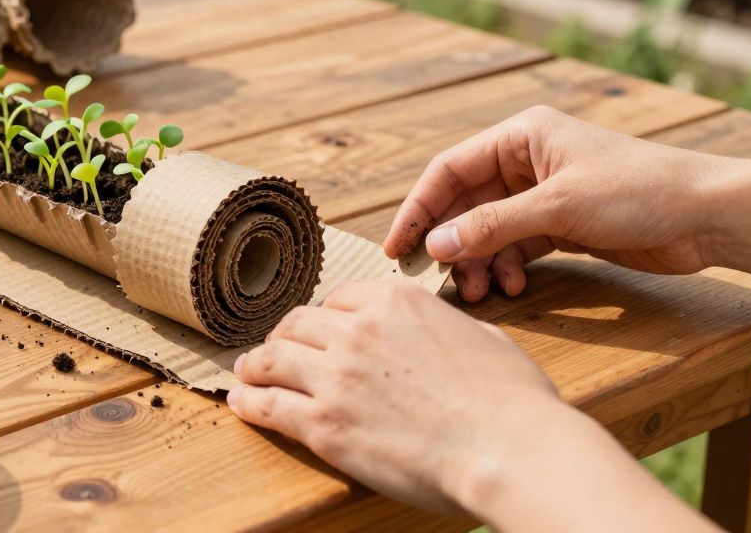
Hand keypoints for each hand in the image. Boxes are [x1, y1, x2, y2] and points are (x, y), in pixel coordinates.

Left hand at [228, 279, 558, 514]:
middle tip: (272, 350)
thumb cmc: (512, 401)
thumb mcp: (482, 337)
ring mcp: (336, 377)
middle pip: (298, 325)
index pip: (338, 300)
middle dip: (282, 337)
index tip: (317, 331)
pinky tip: (239, 404)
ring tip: (244, 373)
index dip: (324, 318)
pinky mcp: (324, 424)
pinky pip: (269, 406)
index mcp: (395, 302)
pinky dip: (248, 403)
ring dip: (254, 365)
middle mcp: (357, 331)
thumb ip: (445, 327)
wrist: (508, 449)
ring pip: (272, 358)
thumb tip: (442, 333)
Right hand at [383, 105, 727, 300]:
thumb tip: (437, 245)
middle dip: (452, 243)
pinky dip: (507, 267)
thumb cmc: (637, 192)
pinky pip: (515, 246)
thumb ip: (493, 227)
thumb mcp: (557, 207)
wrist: (707, 216)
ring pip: (488, 230)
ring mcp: (543, 194)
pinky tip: (511, 286)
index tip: (397, 247)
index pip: (449, 170)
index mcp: (520, 137)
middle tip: (439, 280)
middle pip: (466, 204)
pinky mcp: (562, 225)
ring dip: (479, 261)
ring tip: (479, 292)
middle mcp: (527, 161)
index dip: (419, 208)